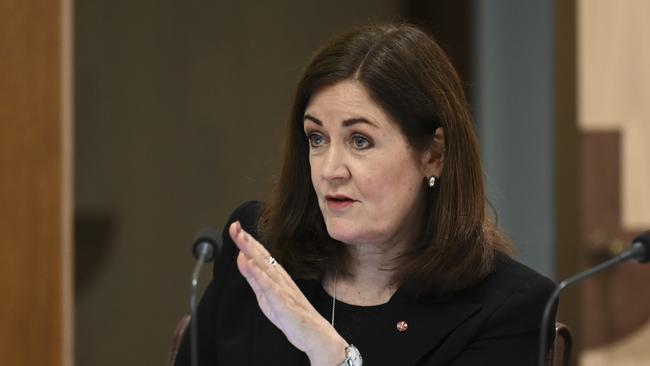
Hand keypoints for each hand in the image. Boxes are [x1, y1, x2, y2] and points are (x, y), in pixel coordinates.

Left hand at [229, 221, 347, 365]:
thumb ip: (254, 278)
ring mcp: (284, 290)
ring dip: (253, 252)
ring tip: (241, 239)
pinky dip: (261, 275)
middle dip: (247, 241)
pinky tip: (252, 265)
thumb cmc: (293, 316)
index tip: (235, 227)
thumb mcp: (266, 296)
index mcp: (276, 277)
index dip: (248, 241)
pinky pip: (271, 287)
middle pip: (262, 257)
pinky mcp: (285, 303)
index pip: (260, 255)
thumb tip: (243, 259)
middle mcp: (281, 279)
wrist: (316, 336)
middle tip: (235, 226)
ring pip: (266, 267)